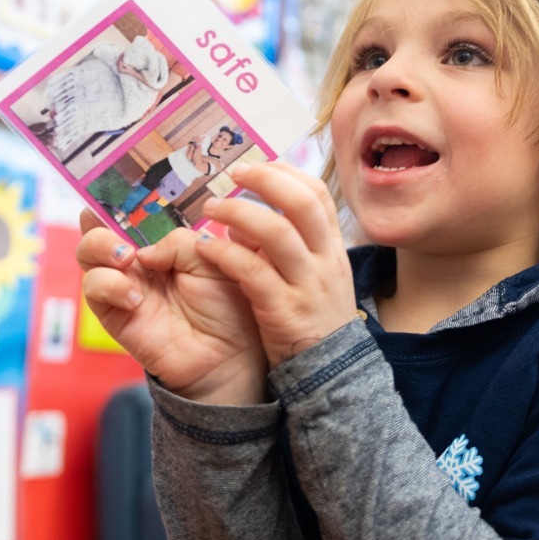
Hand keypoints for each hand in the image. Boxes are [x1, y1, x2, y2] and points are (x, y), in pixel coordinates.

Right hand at [75, 210, 266, 402]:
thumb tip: (142, 252)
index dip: (115, 200)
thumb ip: (178, 242)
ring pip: (87, 255)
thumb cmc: (229, 304)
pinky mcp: (113, 313)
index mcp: (164, 245)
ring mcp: (124, 286)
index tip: (106, 188)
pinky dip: (110, 285)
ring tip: (126, 259)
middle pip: (98, 230)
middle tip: (122, 237)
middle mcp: (139, 262)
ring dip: (100, 248)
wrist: (230, 354)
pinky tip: (136, 298)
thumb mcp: (212, 258)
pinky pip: (94, 288)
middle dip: (99, 224)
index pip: (131, 215)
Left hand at [193, 162, 356, 367]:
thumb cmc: (314, 318)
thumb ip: (293, 245)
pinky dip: (227, 254)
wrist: (332, 372)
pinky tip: (205, 248)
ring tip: (211, 209)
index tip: (256, 167)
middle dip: (265, 182)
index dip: (285, 173)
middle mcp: (325, 260)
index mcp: (333, 247)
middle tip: (232, 175)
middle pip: (301, 204)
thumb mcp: (315, 275)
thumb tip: (250, 217)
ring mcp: (308, 285)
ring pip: (277, 233)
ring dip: (239, 214)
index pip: (317, 194)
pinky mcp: (285, 311)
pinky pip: (254, 272)